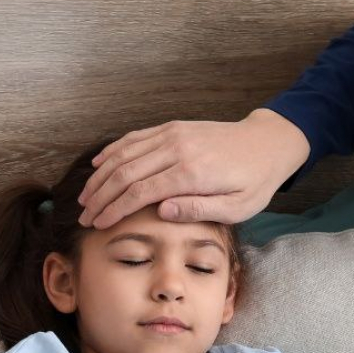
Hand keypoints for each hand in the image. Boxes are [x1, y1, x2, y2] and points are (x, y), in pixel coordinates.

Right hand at [77, 108, 310, 228]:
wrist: (268, 144)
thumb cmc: (255, 181)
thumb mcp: (238, 208)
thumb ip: (199, 210)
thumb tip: (161, 212)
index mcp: (192, 173)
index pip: (140, 193)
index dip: (114, 210)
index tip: (98, 225)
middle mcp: (178, 149)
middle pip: (125, 173)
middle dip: (100, 197)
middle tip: (85, 217)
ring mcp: (173, 134)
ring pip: (124, 154)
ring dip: (101, 176)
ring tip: (86, 198)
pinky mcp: (173, 127)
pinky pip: (135, 138)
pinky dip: (113, 151)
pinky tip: (99, 166)